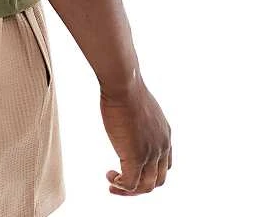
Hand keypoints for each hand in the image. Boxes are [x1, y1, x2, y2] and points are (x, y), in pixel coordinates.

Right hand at [100, 74, 171, 194]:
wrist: (123, 85)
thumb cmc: (126, 87)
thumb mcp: (140, 105)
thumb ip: (138, 118)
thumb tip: (126, 113)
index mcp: (165, 134)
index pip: (165, 165)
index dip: (149, 172)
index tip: (132, 167)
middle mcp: (162, 147)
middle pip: (157, 180)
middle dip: (140, 185)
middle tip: (122, 183)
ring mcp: (150, 154)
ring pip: (145, 187)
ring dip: (129, 190)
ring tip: (113, 184)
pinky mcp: (136, 158)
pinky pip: (130, 184)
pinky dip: (120, 186)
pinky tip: (110, 176)